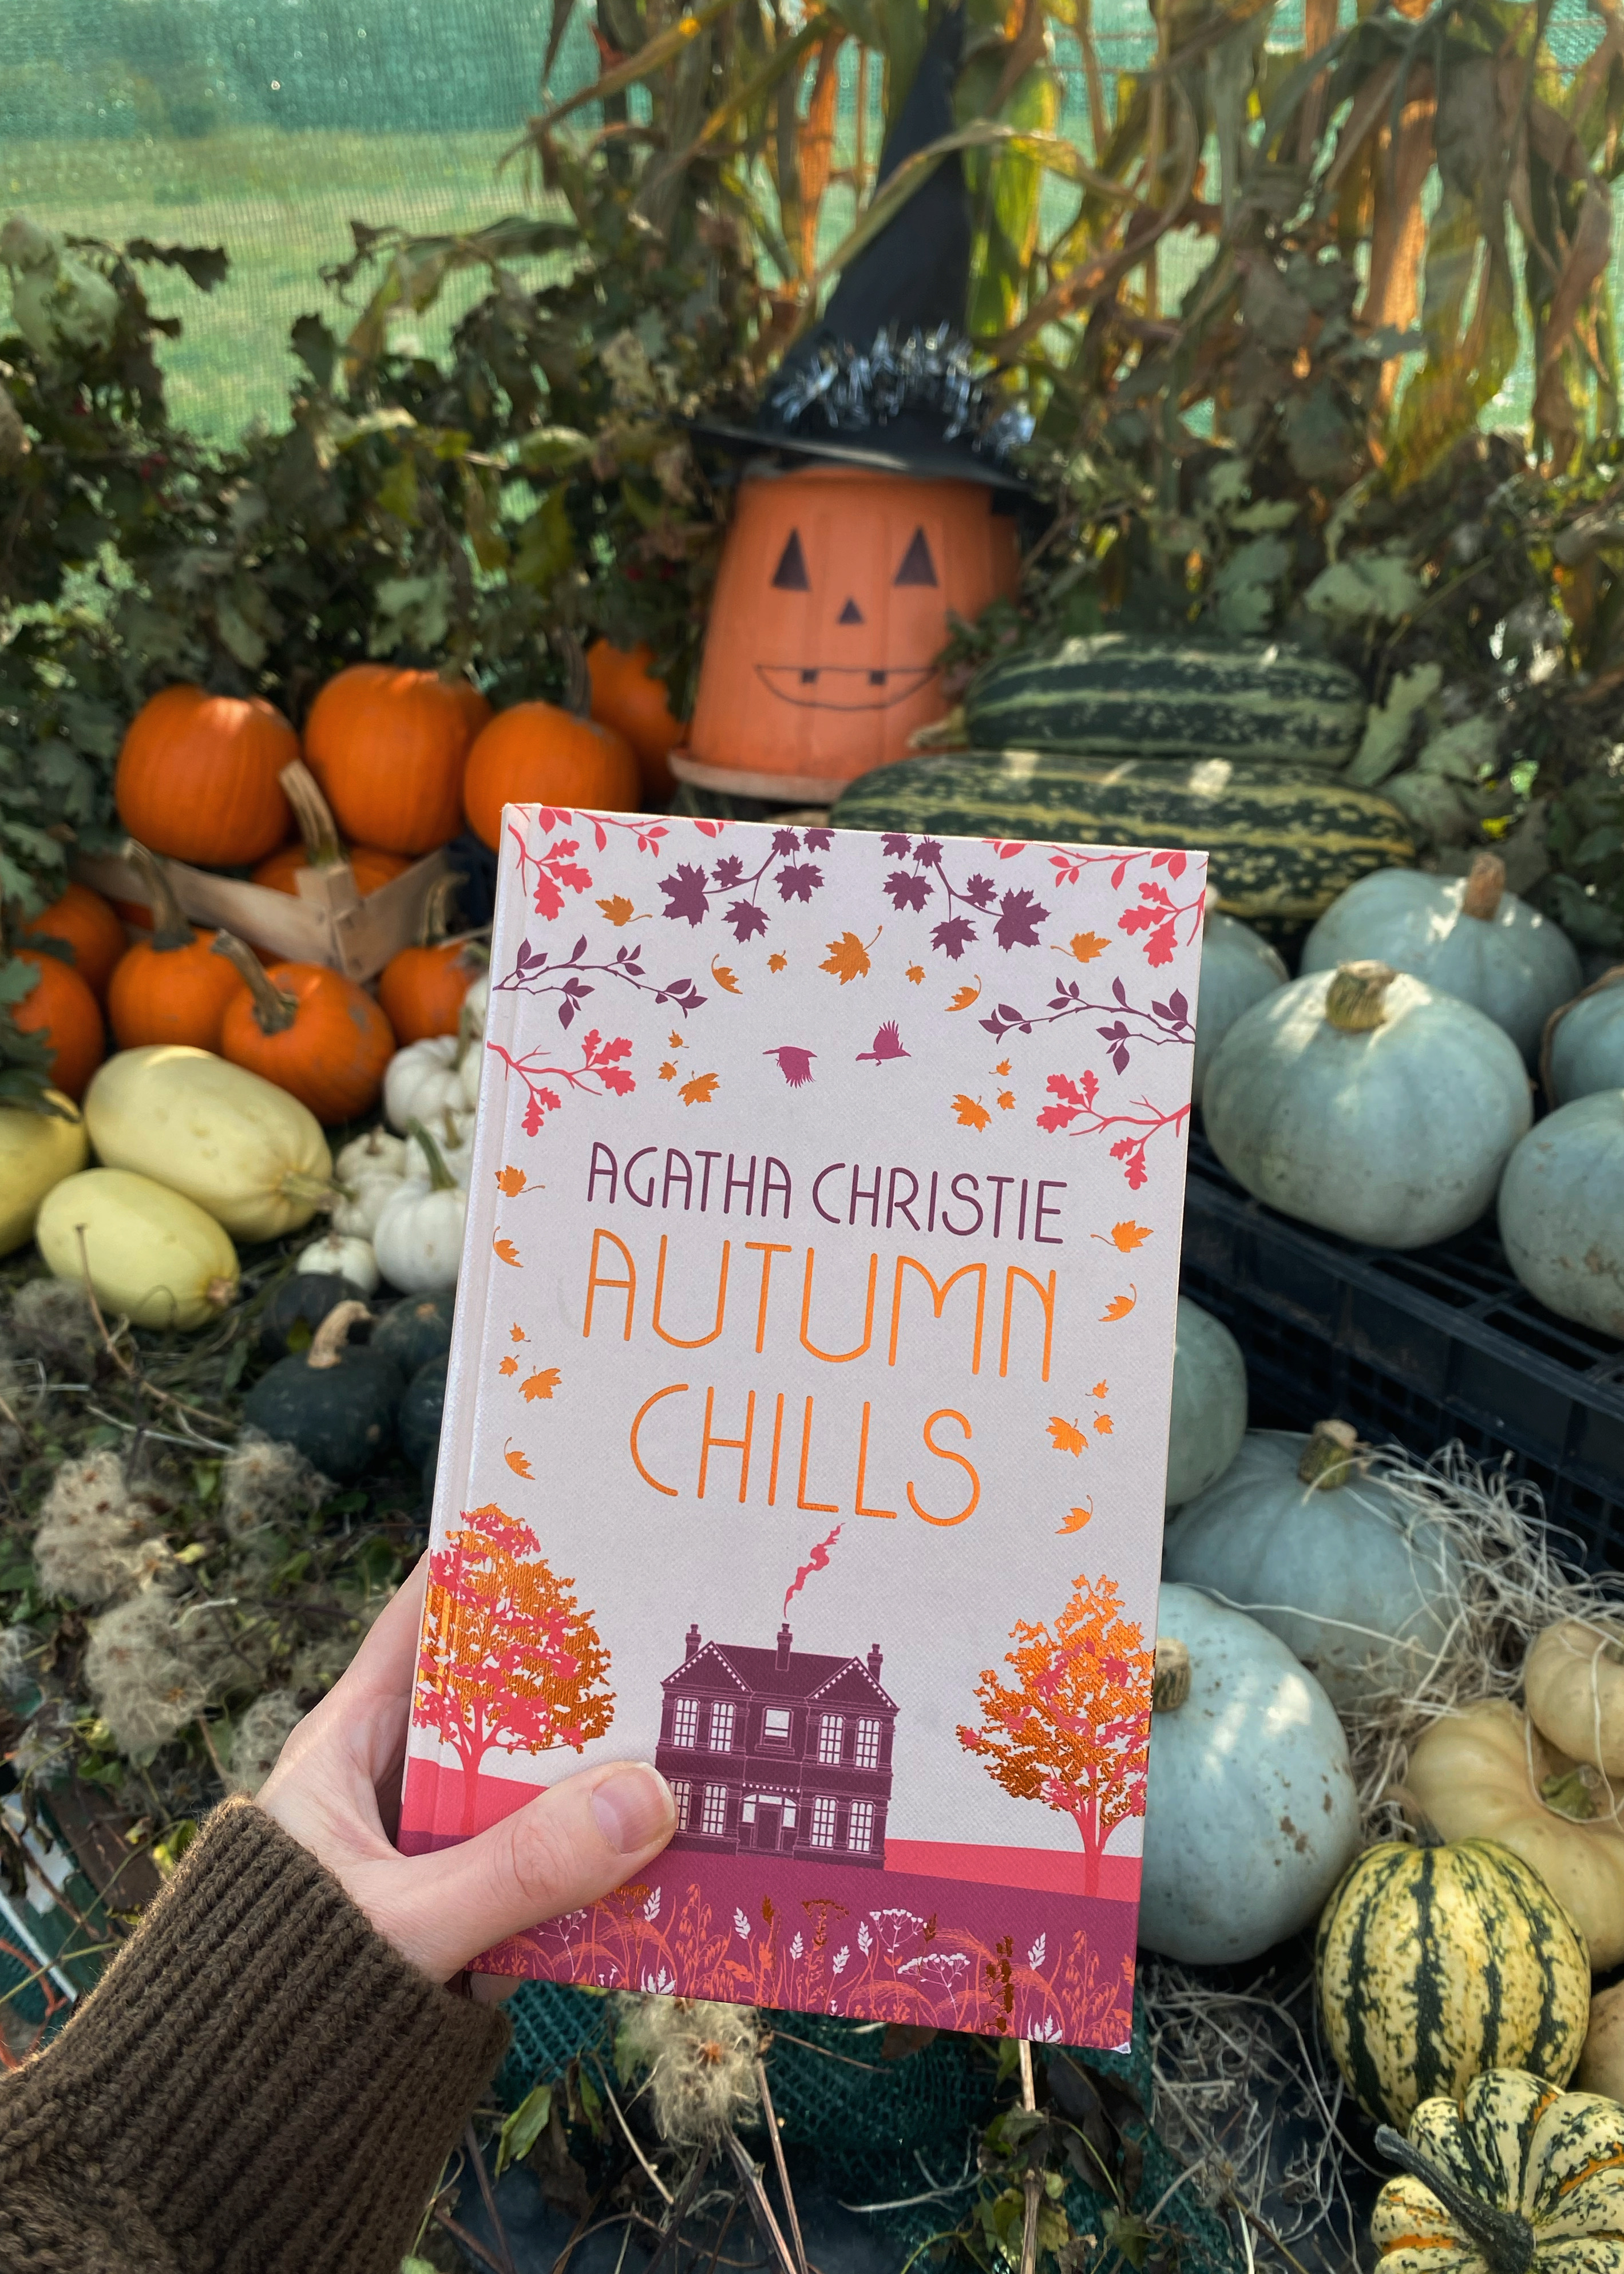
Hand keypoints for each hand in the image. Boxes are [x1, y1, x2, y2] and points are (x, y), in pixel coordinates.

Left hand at [258, 1552, 674, 1984]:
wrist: (234, 2129)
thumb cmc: (283, 1997)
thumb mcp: (406, 1923)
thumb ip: (519, 1869)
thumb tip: (648, 1799)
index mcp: (345, 1745)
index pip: (418, 1622)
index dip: (485, 1568)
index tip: (569, 1523)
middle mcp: (390, 1783)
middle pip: (494, 1701)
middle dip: (573, 1678)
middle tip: (668, 1634)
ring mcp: (428, 1849)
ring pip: (526, 1787)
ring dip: (596, 1777)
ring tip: (693, 1740)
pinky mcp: (462, 1914)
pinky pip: (539, 1864)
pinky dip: (593, 1857)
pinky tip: (666, 1851)